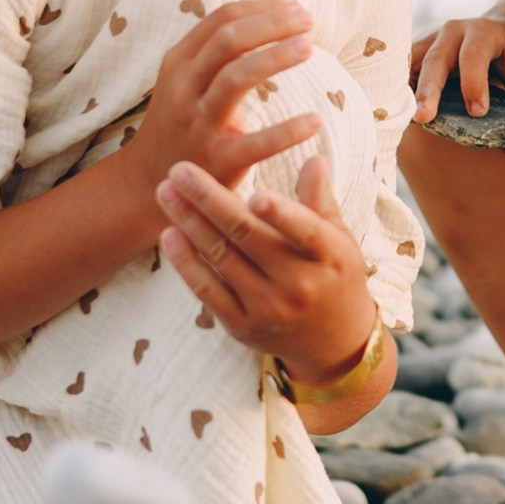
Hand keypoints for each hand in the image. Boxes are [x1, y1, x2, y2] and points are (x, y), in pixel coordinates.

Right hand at [130, 0, 321, 211]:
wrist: (150, 179)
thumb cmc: (182, 119)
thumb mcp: (187, 78)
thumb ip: (219, 48)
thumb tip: (268, 10)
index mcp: (180, 62)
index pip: (222, 19)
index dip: (262, 8)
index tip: (295, 7)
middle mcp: (184, 87)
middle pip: (228, 40)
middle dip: (271, 24)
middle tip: (307, 20)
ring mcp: (197, 123)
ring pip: (235, 78)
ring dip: (274, 57)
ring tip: (308, 48)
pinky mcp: (216, 160)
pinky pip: (256, 143)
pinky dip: (287, 132)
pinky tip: (314, 122)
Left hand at [156, 154, 375, 380]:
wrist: (334, 343)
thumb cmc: (335, 277)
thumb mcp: (340, 239)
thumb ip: (320, 200)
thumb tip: (315, 159)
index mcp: (328, 257)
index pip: (304, 231)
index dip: (280, 213)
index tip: (254, 191)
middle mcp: (298, 285)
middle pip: (247, 237)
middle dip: (209, 199)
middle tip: (180, 170)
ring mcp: (268, 308)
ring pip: (221, 258)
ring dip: (188, 222)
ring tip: (165, 191)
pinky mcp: (242, 326)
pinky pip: (207, 291)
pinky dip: (186, 263)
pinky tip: (169, 234)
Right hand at [411, 13, 504, 120]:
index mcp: (486, 32)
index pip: (474, 55)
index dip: (474, 83)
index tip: (478, 112)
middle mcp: (455, 31)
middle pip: (437, 58)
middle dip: (430, 88)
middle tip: (424, 117)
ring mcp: (434, 38)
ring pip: (415, 63)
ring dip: (409, 90)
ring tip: (404, 117)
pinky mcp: (422, 51)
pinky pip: (406, 69)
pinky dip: (402, 89)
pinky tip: (398, 111)